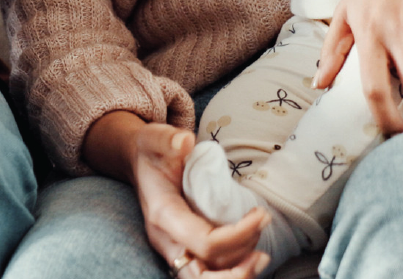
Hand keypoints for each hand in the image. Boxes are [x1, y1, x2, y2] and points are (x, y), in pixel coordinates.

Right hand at [86, 113, 267, 277]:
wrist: (140, 162)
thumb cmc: (151, 151)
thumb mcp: (155, 137)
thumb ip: (168, 139)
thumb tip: (185, 141)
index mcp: (162, 214)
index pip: (204, 242)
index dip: (237, 235)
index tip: (260, 214)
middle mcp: (167, 240)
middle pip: (203, 274)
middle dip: (238, 269)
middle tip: (263, 249)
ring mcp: (175, 249)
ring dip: (238, 272)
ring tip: (261, 256)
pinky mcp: (185, 250)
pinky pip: (208, 273)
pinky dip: (232, 272)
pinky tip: (251, 260)